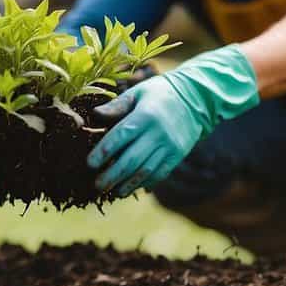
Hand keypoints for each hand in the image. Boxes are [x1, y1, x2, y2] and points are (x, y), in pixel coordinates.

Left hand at [86, 45, 259, 197]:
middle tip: (97, 185)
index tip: (90, 164)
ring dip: (128, 184)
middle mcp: (158, 133)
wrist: (195, 98)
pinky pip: (160, 173)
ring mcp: (170, 146)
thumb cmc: (159, 94)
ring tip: (113, 192)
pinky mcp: (177, 155)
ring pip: (146, 170)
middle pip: (132, 159)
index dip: (104, 151)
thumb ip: (116, 106)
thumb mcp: (137, 93)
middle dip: (112, 175)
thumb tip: (94, 115)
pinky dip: (144, 182)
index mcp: (146, 115)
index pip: (121, 135)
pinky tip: (131, 188)